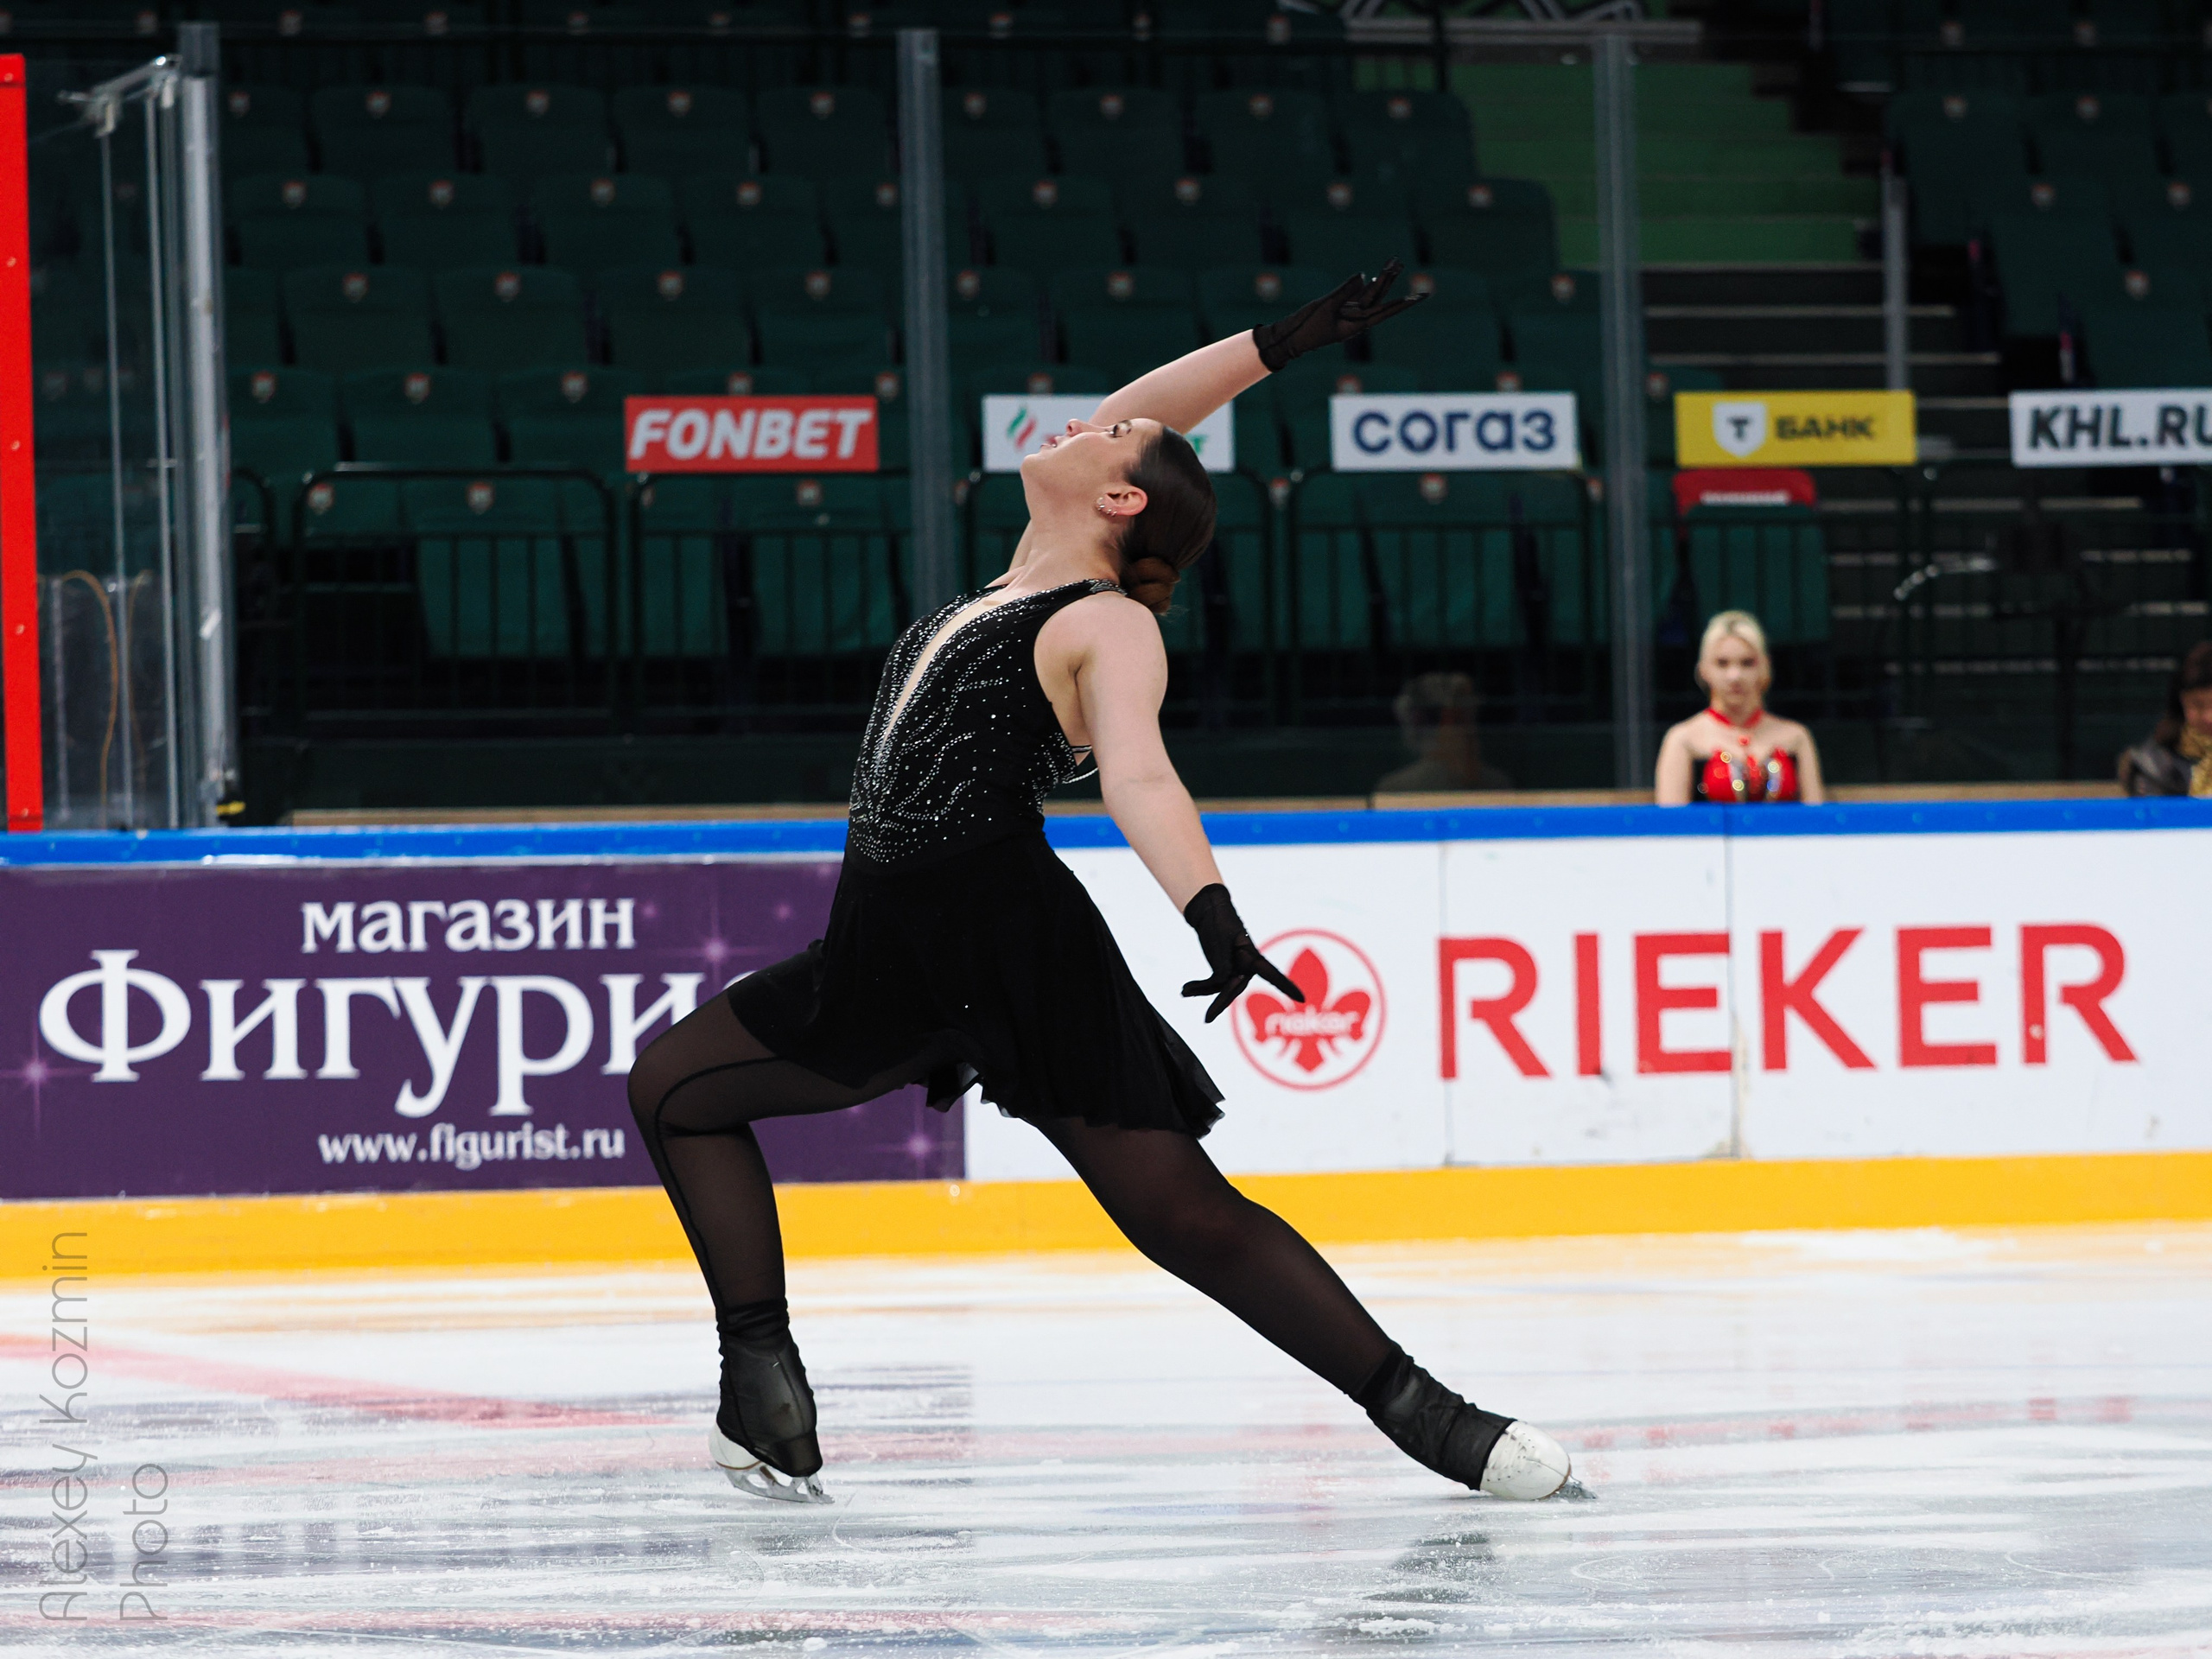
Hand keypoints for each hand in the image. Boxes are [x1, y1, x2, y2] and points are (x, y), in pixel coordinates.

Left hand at [1180, 883, 1305, 1022]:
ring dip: (1201, 991)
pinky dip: (1198, 987)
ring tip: (1183, 990)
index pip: (1272, 973)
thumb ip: (1222, 962)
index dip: (1286, 986)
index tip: (1302, 998)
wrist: (1209, 913)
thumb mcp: (1220, 940)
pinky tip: (1184, 989)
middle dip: (1220, 1002)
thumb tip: (1223, 980)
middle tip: (1207, 1018)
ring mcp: (1234, 970)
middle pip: (1235, 989)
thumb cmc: (1220, 922)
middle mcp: (1246, 967)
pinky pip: (1211, 984)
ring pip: (1220, 989)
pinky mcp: (1222, 971)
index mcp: (1252, 956)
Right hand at [1250, 258, 1425, 371]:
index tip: (1418, 296)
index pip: (1384, 310)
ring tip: (1392, 264)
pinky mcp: (1339, 310)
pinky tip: (1375, 277)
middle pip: (1378, 298)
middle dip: (1389, 280)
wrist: (1289, 338)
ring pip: (1370, 296)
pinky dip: (1367, 286)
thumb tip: (1363, 276)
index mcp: (1356, 324)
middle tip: (1399, 263)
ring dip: (1380, 280)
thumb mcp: (1325, 307)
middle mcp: (1356, 320)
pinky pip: (1357, 297)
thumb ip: (1344, 291)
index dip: (1402, 303)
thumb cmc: (1306, 328)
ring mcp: (1348, 315)